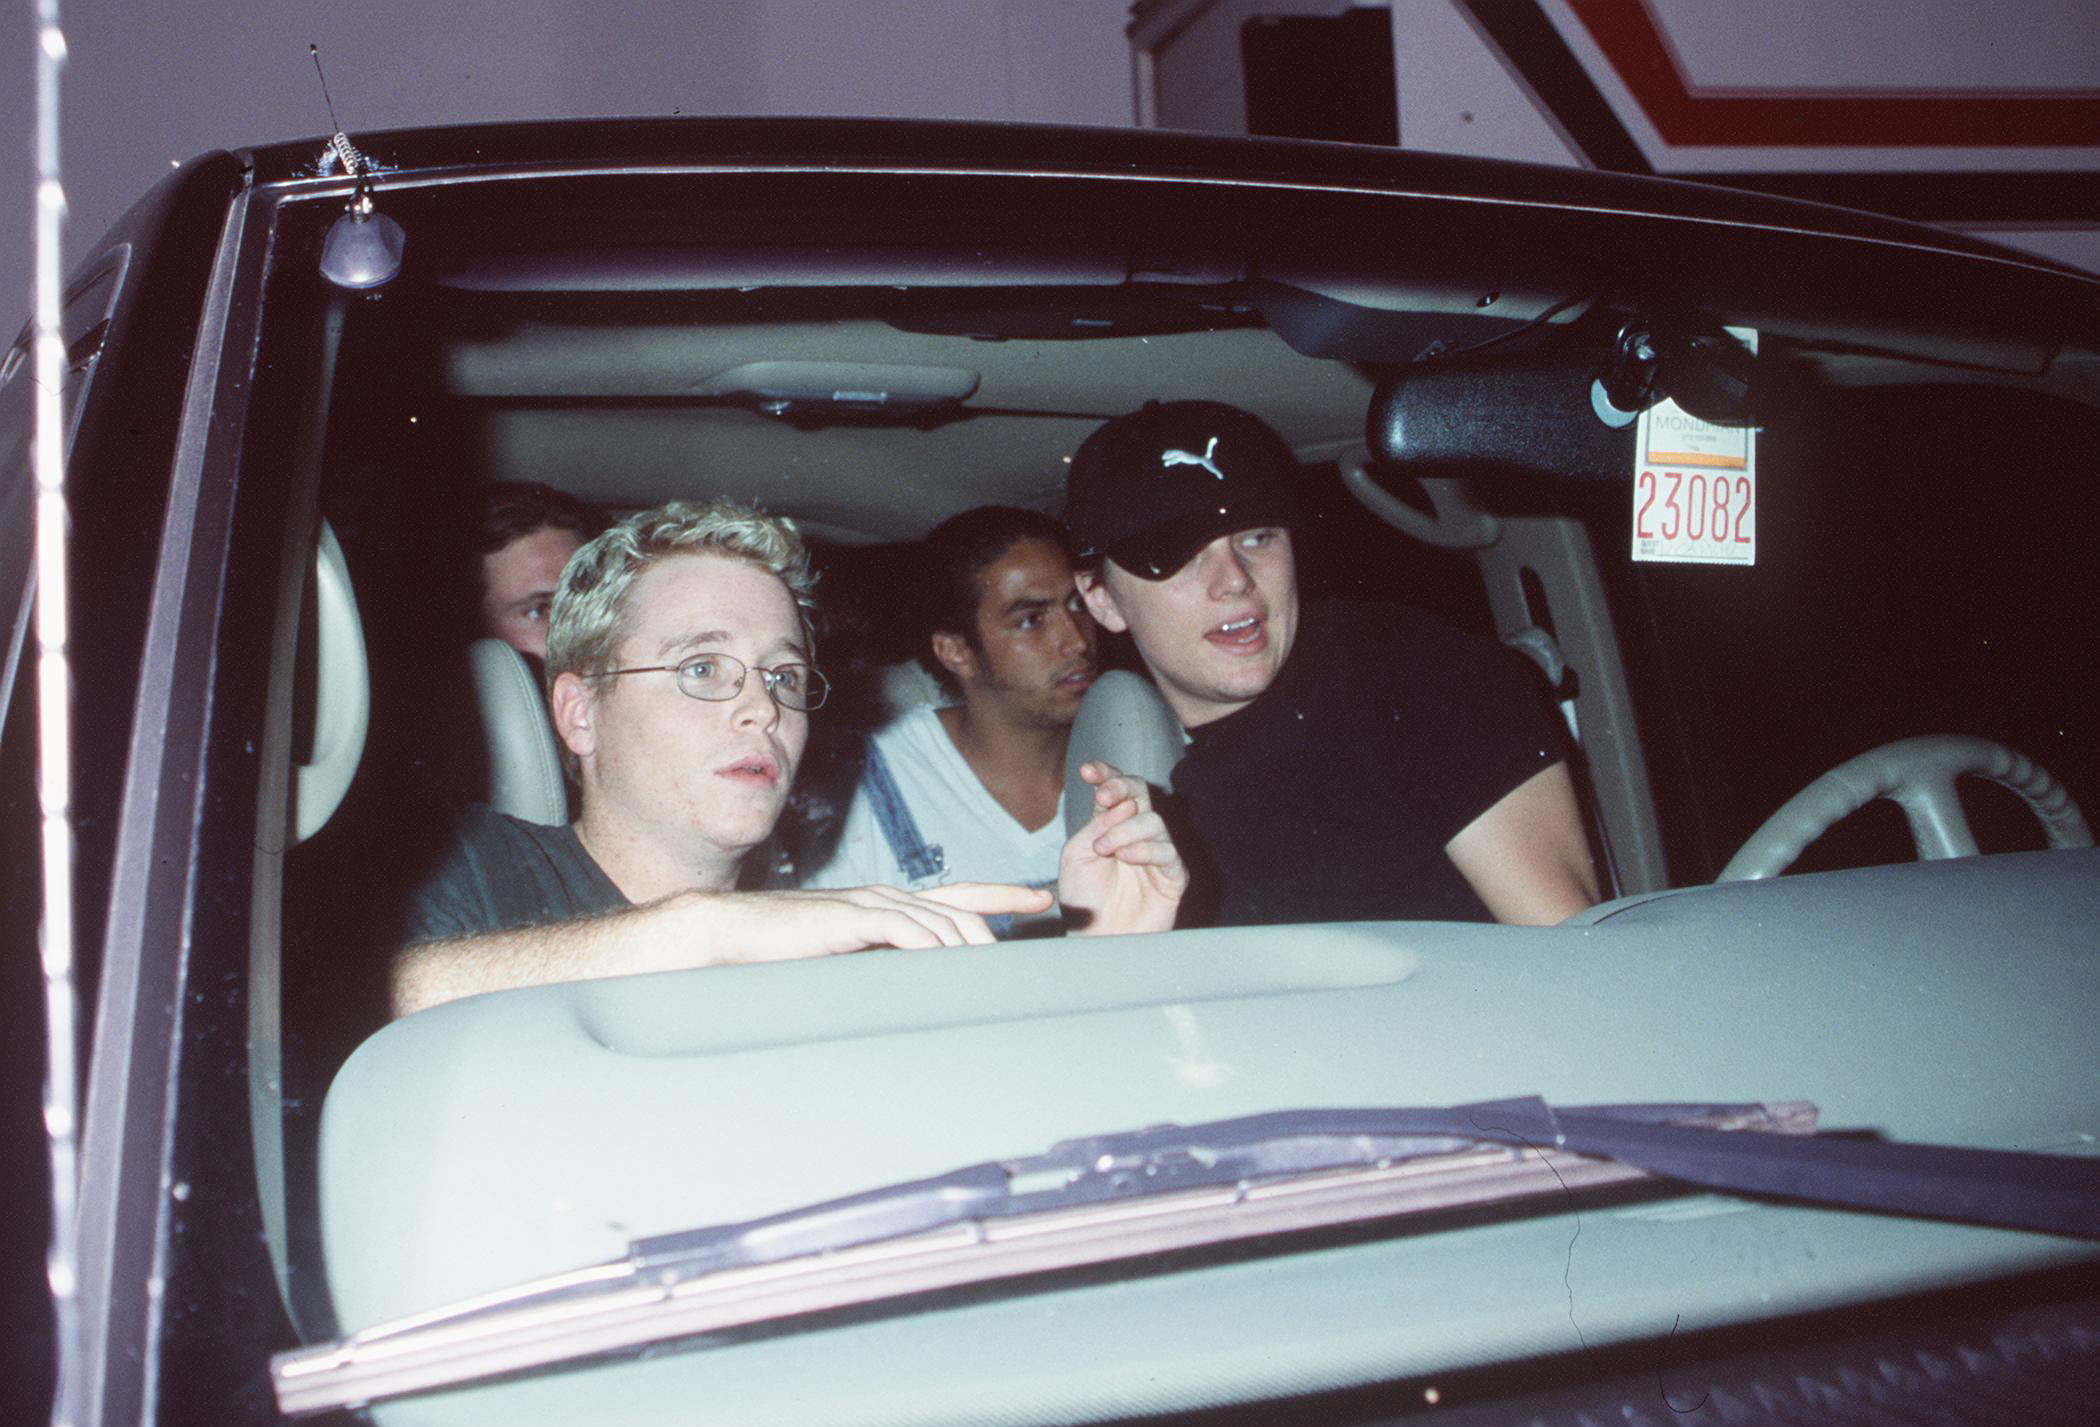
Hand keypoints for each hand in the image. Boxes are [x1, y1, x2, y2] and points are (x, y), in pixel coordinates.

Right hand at [672, 881, 1055, 963]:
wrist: (732, 934)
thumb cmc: (782, 953)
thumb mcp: (845, 961)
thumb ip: (881, 968)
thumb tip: (918, 993)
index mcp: (886, 905)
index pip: (957, 895)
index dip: (1000, 895)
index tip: (1039, 899)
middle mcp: (885, 898)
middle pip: (959, 910)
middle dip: (999, 926)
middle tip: (1028, 951)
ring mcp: (868, 905)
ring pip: (938, 921)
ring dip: (969, 946)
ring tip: (995, 972)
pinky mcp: (848, 919)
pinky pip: (901, 928)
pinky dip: (929, 946)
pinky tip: (948, 962)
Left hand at [1057, 761, 1187, 935]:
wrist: (1093, 940)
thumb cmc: (1083, 899)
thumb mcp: (1077, 855)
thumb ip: (1095, 826)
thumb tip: (1122, 803)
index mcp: (1109, 824)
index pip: (1115, 789)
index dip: (1106, 774)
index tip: (1088, 771)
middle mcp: (1135, 833)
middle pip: (1140, 793)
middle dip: (1122, 787)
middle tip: (1104, 797)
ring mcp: (1156, 853)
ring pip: (1153, 821)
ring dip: (1125, 829)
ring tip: (1105, 850)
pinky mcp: (1172, 876)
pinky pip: (1167, 852)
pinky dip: (1144, 849)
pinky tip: (1125, 858)